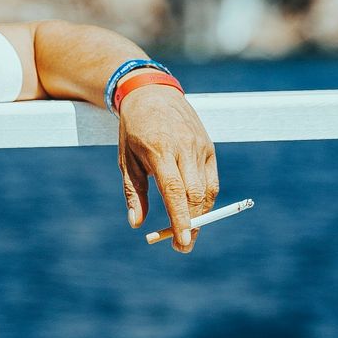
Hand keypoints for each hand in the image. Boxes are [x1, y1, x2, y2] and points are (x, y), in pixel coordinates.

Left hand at [116, 84, 217, 252]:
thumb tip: (136, 224)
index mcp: (160, 149)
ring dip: (199, 215)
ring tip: (186, 231)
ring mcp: (200, 146)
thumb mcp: (126, 159)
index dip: (180, 219)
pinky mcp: (209, 146)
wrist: (152, 92)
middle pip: (195, 195)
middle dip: (191, 224)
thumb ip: (133, 192)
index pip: (175, 191)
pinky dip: (206, 199)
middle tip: (181, 245)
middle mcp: (184, 147)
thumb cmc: (134, 129)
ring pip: (207, 190)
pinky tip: (194, 210)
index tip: (181, 242)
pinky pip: (212, 180)